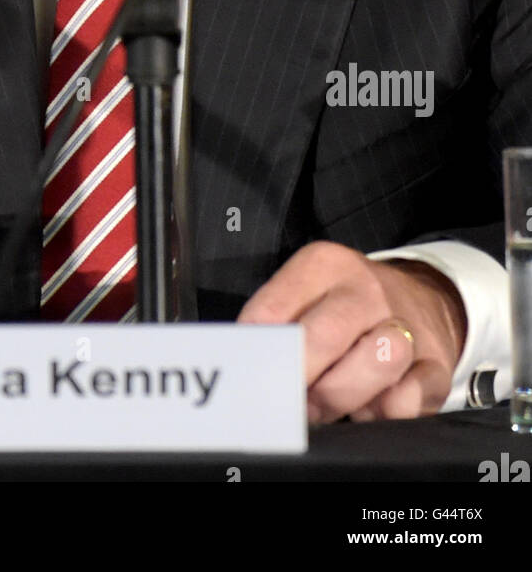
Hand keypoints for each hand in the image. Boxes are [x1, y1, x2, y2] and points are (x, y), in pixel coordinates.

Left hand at [236, 241, 466, 422]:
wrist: (422, 299)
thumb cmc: (347, 307)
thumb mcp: (307, 293)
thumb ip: (275, 323)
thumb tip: (242, 368)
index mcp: (323, 264)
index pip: (270, 312)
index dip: (258, 357)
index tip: (253, 379)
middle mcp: (366, 289)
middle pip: (320, 339)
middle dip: (298, 382)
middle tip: (290, 402)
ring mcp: (405, 324)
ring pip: (374, 362)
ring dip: (343, 397)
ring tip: (330, 403)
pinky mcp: (434, 364)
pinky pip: (407, 399)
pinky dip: (385, 412)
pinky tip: (372, 405)